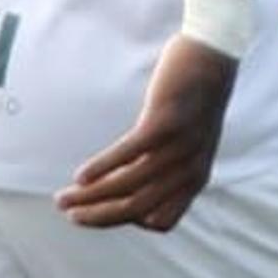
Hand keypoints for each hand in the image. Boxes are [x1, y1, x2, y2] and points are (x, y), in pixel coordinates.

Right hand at [57, 37, 240, 232]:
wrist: (214, 55)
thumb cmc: (192, 99)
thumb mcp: (187, 142)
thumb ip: (165, 166)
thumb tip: (122, 184)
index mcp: (196, 180)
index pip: (160, 222)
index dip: (129, 221)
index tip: (104, 207)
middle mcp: (190, 171)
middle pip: (137, 209)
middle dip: (97, 216)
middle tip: (68, 214)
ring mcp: (178, 148)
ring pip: (127, 186)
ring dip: (90, 196)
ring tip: (64, 197)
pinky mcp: (164, 124)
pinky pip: (126, 155)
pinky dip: (101, 169)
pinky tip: (81, 175)